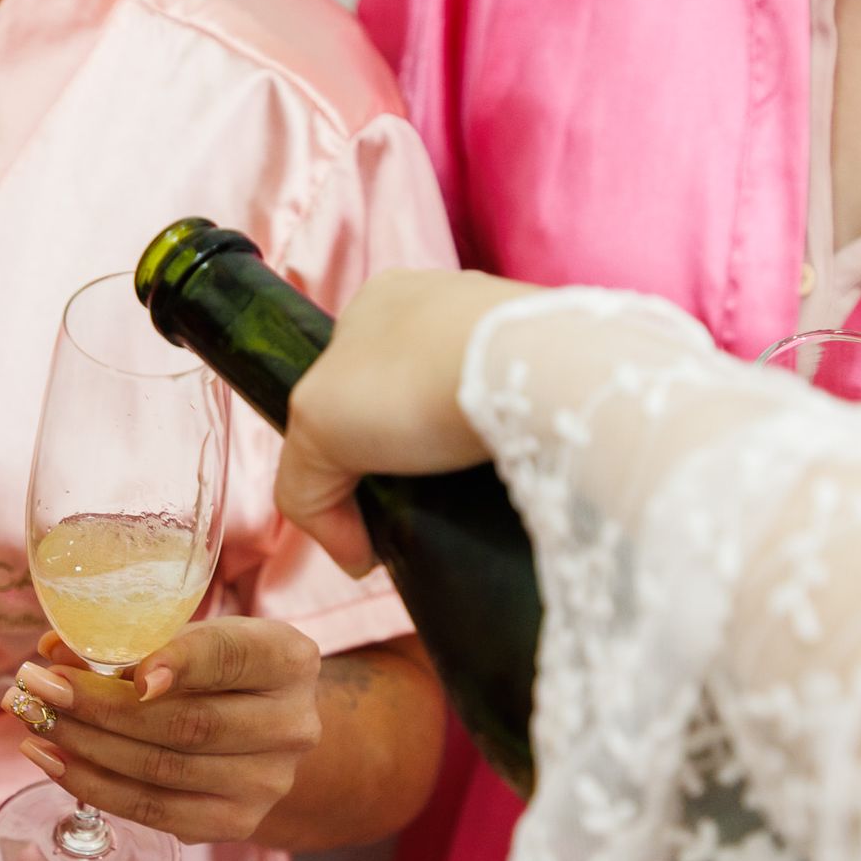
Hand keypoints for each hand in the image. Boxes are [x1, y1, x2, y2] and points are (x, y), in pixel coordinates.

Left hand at [0, 617, 322, 844]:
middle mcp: (290, 725)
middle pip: (187, 724)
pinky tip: (55, 762)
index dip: (178, 663)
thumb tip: (51, 653)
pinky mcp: (235, 822)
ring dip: (85, 747)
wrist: (263, 730)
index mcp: (287, 660)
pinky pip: (155, 811)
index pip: (229, 657)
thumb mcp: (194, 637)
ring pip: (163, 771)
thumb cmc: (220, 671)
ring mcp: (266, 783)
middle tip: (38, 688)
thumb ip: (134, 641)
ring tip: (34, 722)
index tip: (127, 672)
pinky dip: (96, 787)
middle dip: (99, 707)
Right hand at [277, 268, 540, 574]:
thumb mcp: (314, 435)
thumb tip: (353, 558)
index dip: (338, 444)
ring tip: (457, 500)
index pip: (339, 381)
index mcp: (373, 303)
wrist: (534, 370)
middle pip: (398, 397)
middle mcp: (439, 305)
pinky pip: (516, 419)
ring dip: (451, 459)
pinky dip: (503, 453)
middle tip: (406, 504)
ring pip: (460, 409)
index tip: (358, 495)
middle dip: (397, 454)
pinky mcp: (556, 361)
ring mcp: (501, 328)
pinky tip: (501, 478)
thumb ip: (304, 492)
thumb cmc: (410, 382)